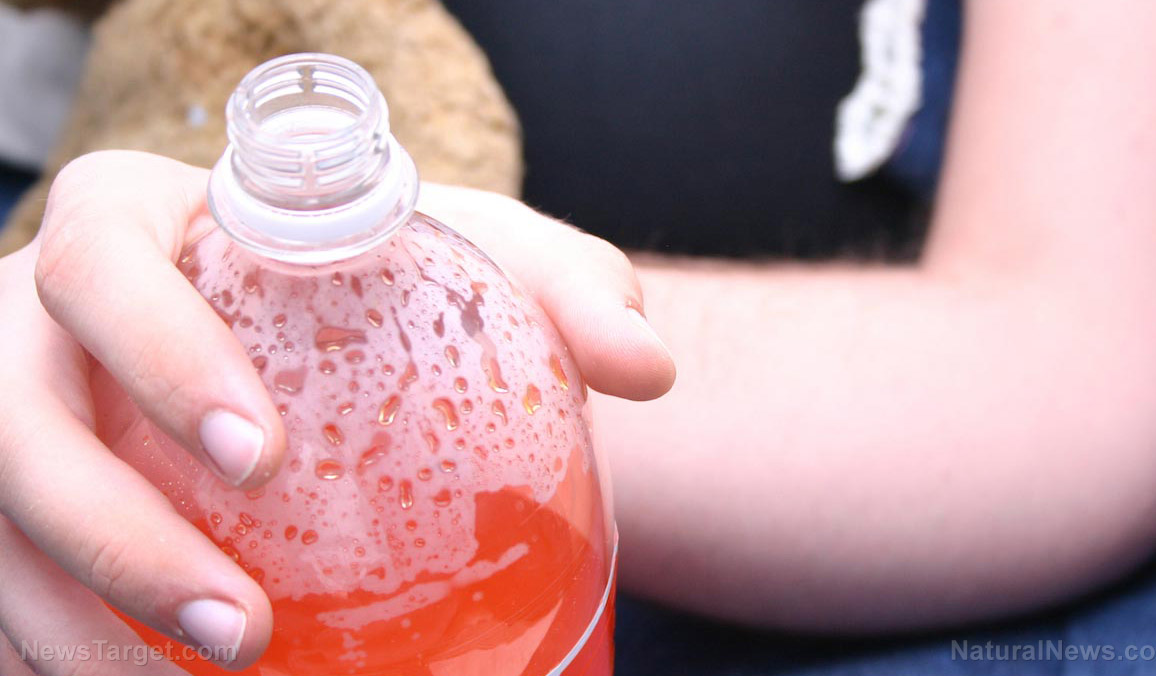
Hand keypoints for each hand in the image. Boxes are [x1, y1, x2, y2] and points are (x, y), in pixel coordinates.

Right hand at [0, 150, 673, 673]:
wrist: (310, 313)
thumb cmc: (376, 271)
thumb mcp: (466, 257)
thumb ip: (559, 289)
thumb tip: (648, 368)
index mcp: (134, 224)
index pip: (102, 262)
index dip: (159, 355)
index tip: (263, 456)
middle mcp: (43, 318)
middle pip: (17, 421)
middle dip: (113, 535)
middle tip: (242, 624)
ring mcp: (16, 413)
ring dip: (82, 626)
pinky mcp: (17, 504)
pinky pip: (3, 585)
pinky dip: (60, 648)